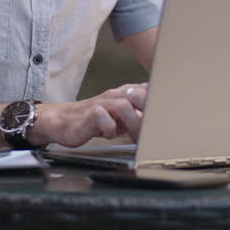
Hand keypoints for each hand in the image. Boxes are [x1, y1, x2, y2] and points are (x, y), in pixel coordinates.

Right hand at [29, 83, 147, 147]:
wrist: (64, 121)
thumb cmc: (94, 119)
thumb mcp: (120, 116)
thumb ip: (137, 113)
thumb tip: (158, 119)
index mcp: (124, 94)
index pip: (146, 91)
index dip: (158, 103)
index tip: (166, 118)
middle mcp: (114, 96)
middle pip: (139, 95)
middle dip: (149, 112)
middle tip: (153, 130)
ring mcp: (102, 103)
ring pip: (124, 106)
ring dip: (132, 124)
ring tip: (134, 138)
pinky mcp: (89, 114)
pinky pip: (103, 118)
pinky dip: (110, 129)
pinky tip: (110, 135)